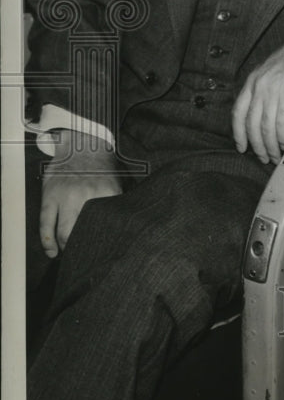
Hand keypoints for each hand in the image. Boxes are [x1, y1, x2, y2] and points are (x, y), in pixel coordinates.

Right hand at [39, 131, 121, 257]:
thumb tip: (123, 228)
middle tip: (85, 255)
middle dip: (83, 248)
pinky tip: (52, 252)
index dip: (106, 244)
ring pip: (64, 232)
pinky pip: (45, 224)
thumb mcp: (116, 184)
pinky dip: (47, 242)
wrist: (82, 144)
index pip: (107, 226)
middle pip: (83, 233)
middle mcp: (87, 196)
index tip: (105, 254)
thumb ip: (116, 204)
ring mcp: (66, 197)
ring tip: (70, 253)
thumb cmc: (101, 168)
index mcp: (107, 194)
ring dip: (67, 247)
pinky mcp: (50, 196)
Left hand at [232, 14, 283, 163]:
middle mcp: (258, 82)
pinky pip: (280, 117)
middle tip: (265, 158)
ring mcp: (271, 83)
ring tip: (277, 155)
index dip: (238, 133)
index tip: (242, 148)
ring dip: (271, 144)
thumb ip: (270, 91)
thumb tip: (271, 116)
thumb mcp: (277, 73)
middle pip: (251, 122)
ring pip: (265, 123)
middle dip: (258, 144)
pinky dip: (283, 134)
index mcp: (253, 80)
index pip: (238, 112)